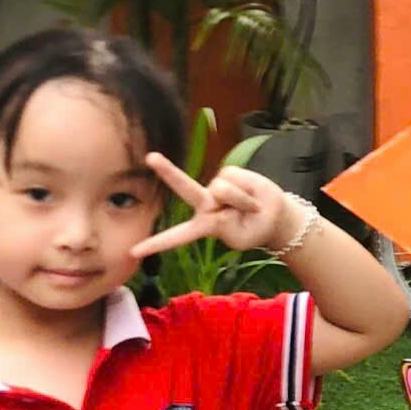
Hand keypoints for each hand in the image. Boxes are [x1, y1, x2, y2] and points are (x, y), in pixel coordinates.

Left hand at [131, 156, 293, 258]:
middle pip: (184, 187)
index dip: (157, 243)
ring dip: (242, 201)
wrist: (275, 217)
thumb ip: (225, 225)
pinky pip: (236, 179)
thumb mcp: (241, 239)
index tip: (135, 251)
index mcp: (203, 226)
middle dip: (168, 172)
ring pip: (223, 190)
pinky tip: (251, 195)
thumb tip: (217, 198)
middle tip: (150, 157)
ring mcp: (215, 187)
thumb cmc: (253, 231)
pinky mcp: (229, 172)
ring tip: (251, 208)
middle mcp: (205, 204)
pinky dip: (247, 190)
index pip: (177, 236)